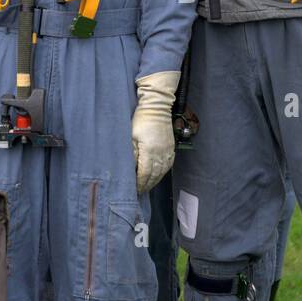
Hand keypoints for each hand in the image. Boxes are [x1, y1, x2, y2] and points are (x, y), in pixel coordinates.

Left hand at [131, 70, 180, 192]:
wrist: (157, 108)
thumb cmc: (141, 120)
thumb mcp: (131, 136)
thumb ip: (131, 154)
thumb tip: (130, 169)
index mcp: (149, 152)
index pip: (144, 174)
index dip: (139, 184)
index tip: (134, 190)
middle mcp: (160, 154)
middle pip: (154, 176)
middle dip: (146, 185)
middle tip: (139, 192)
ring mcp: (167, 151)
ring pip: (162, 172)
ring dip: (154, 181)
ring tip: (147, 187)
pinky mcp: (171, 148)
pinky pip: (168, 165)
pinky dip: (162, 173)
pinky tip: (158, 176)